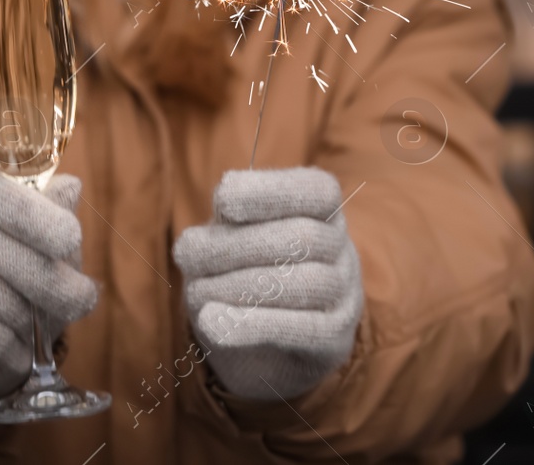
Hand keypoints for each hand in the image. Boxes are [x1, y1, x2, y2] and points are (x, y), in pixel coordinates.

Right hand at [0, 165, 98, 400]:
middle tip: (81, 300)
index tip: (71, 240)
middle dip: (46, 278)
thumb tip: (69, 188)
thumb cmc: (24, 278)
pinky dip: (4, 341)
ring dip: (23, 313)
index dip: (30, 212)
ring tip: (43, 328)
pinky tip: (21, 351)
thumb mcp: (49, 246)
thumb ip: (56, 217)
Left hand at [171, 166, 363, 400]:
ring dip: (240, 287)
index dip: (271, 192)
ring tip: (197, 291)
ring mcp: (345, 295)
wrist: (266, 342)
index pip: (317, 191)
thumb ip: (223, 229)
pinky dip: (253, 324)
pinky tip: (212, 321)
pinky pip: (302, 330)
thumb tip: (193, 244)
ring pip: (304, 284)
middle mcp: (342, 249)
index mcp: (324, 210)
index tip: (223, 200)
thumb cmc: (247, 270)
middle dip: (239, 245)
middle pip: (303, 238)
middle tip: (188, 256)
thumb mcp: (234, 238)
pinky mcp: (336, 339)